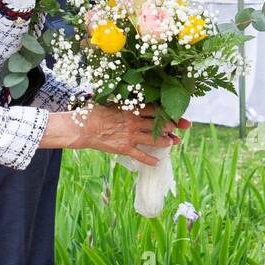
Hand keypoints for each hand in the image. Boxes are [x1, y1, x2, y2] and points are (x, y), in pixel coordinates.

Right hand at [72, 103, 190, 164]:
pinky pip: (141, 155)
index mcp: (132, 109)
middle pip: (159, 125)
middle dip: (172, 127)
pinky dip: (150, 160)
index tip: (178, 114)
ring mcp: (131, 136)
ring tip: (172, 142)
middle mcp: (135, 122)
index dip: (169, 112)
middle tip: (182, 129)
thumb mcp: (112, 103)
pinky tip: (157, 162)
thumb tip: (135, 102)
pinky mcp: (125, 148)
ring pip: (155, 140)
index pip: (156, 110)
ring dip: (166, 142)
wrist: (83, 128)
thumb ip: (126, 104)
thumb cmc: (95, 112)